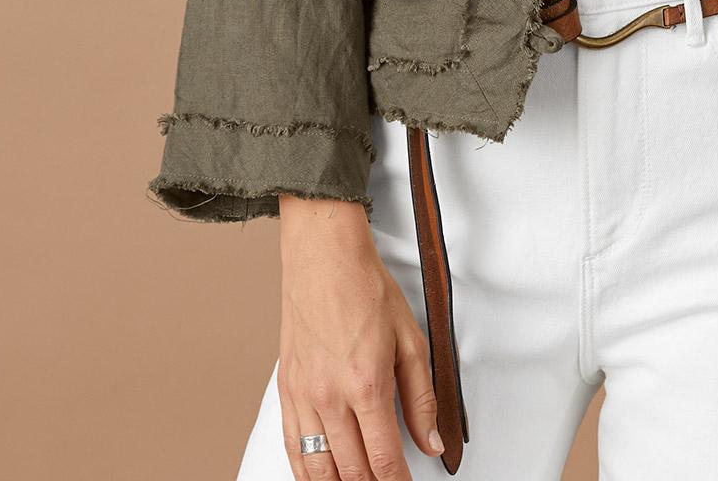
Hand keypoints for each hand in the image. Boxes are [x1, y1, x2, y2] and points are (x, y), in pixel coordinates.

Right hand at [276, 196, 445, 478]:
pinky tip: (321, 478)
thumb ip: (422, 398)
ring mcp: (304, 397)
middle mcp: (330, 397)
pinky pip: (292, 449)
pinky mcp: (286, 392)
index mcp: (367, 384)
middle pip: (351, 471)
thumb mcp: (410, 340)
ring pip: (318, 470)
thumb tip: (431, 441)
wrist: (324, 258)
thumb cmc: (366, 289)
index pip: (383, 459)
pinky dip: (307, 473)